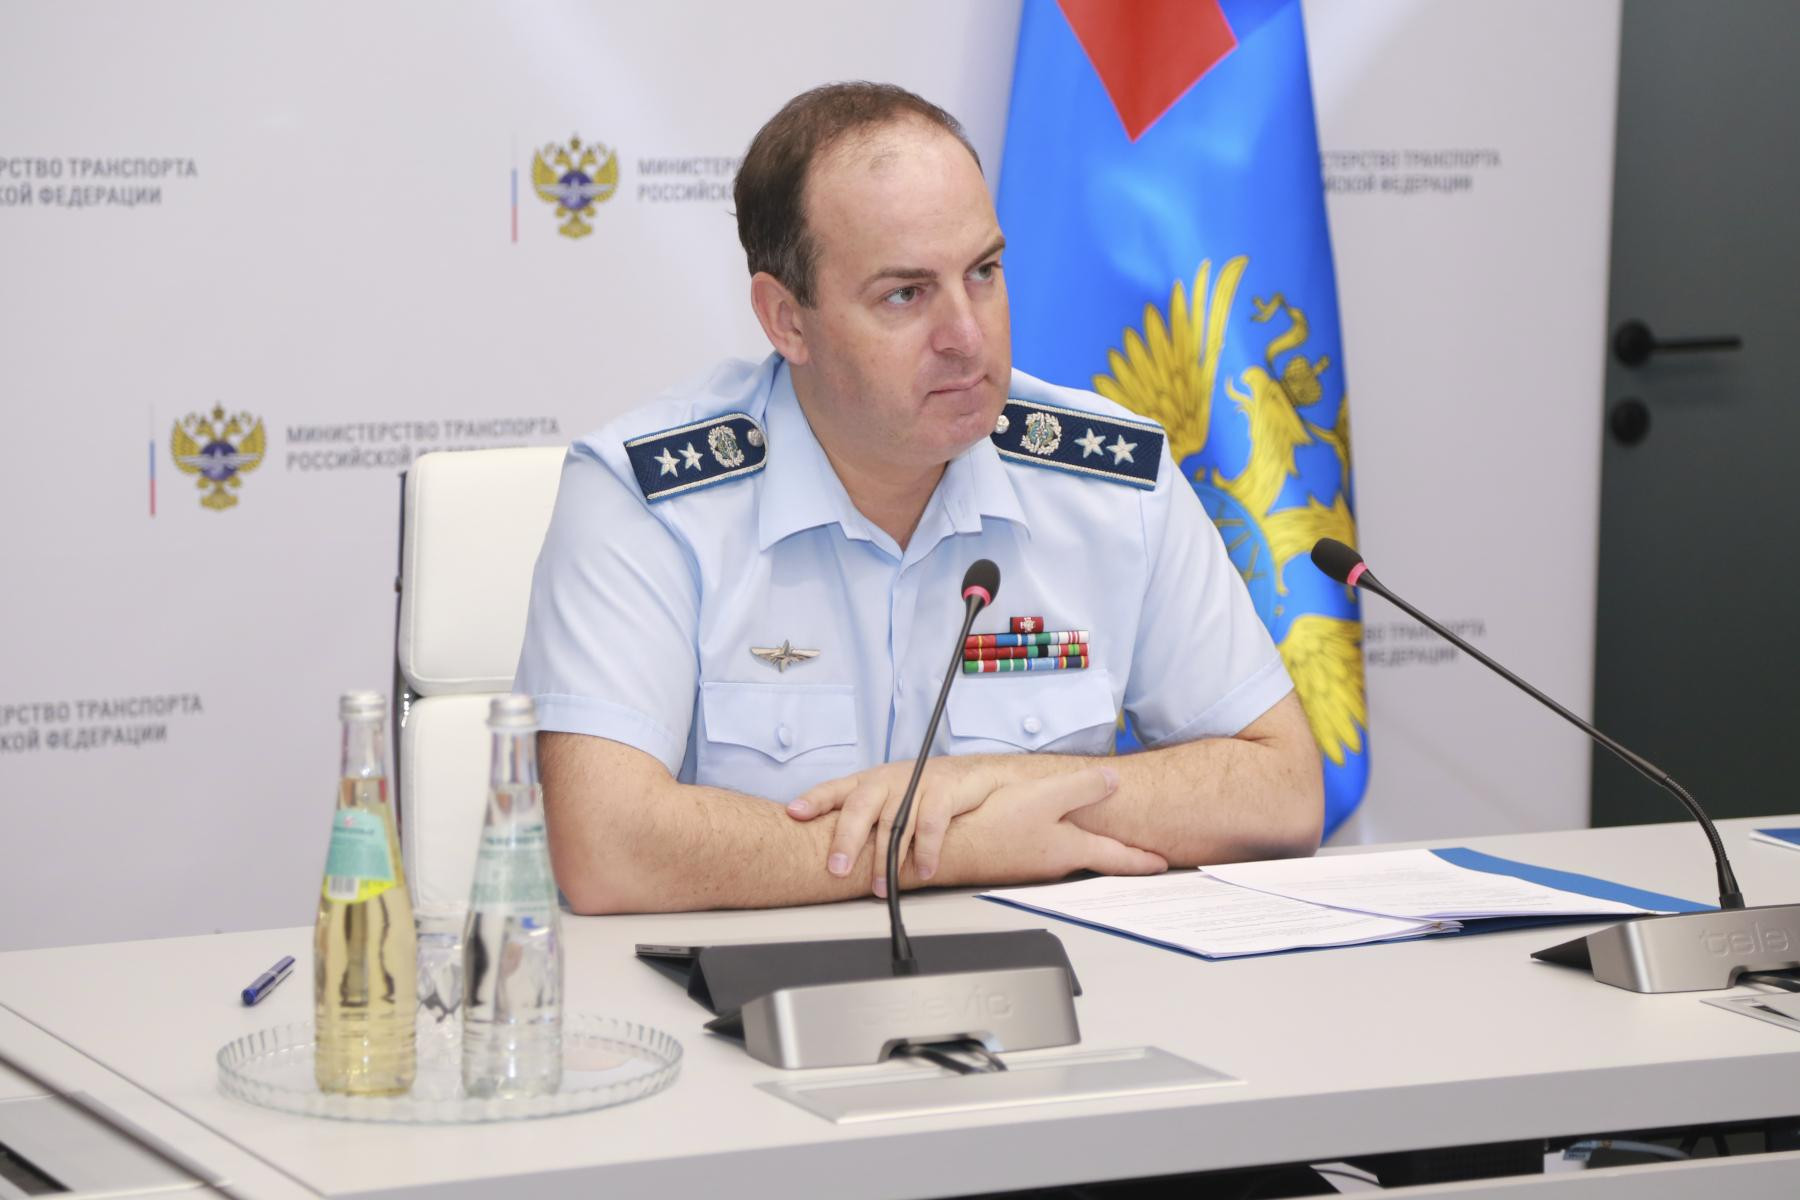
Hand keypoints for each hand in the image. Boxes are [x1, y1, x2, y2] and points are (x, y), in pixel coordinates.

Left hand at [787, 757, 1001, 895]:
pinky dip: (926, 850)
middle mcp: (886, 780)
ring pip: (894, 822)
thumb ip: (860, 819)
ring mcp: (914, 782)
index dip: (813, 801)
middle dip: (847, 839)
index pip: (834, 789)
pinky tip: (924, 871)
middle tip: (838, 869)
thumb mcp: (885, 800)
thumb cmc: (919, 792)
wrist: (970, 775)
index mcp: (866, 782)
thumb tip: (829, 855)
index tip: (794, 813)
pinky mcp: (943, 789)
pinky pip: (931, 823)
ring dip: (887, 860)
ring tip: (881, 888)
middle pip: (860, 807)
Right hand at [935, 765, 1168, 887]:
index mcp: (1070, 849)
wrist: (949, 852)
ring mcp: (1034, 864)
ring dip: (1091, 850)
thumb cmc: (992, 827)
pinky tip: (1052, 834)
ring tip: (1105, 845)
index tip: (1162, 865)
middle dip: (1121, 857)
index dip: (1142, 860)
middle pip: (1097, 858)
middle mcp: (1056, 862)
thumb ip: (1081, 788)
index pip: (1117, 858)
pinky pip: (1048, 851)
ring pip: (1072, 855)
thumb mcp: (1045, 798)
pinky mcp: (1013, 860)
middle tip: (1143, 857)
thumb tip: (1113, 779)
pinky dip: (1062, 845)